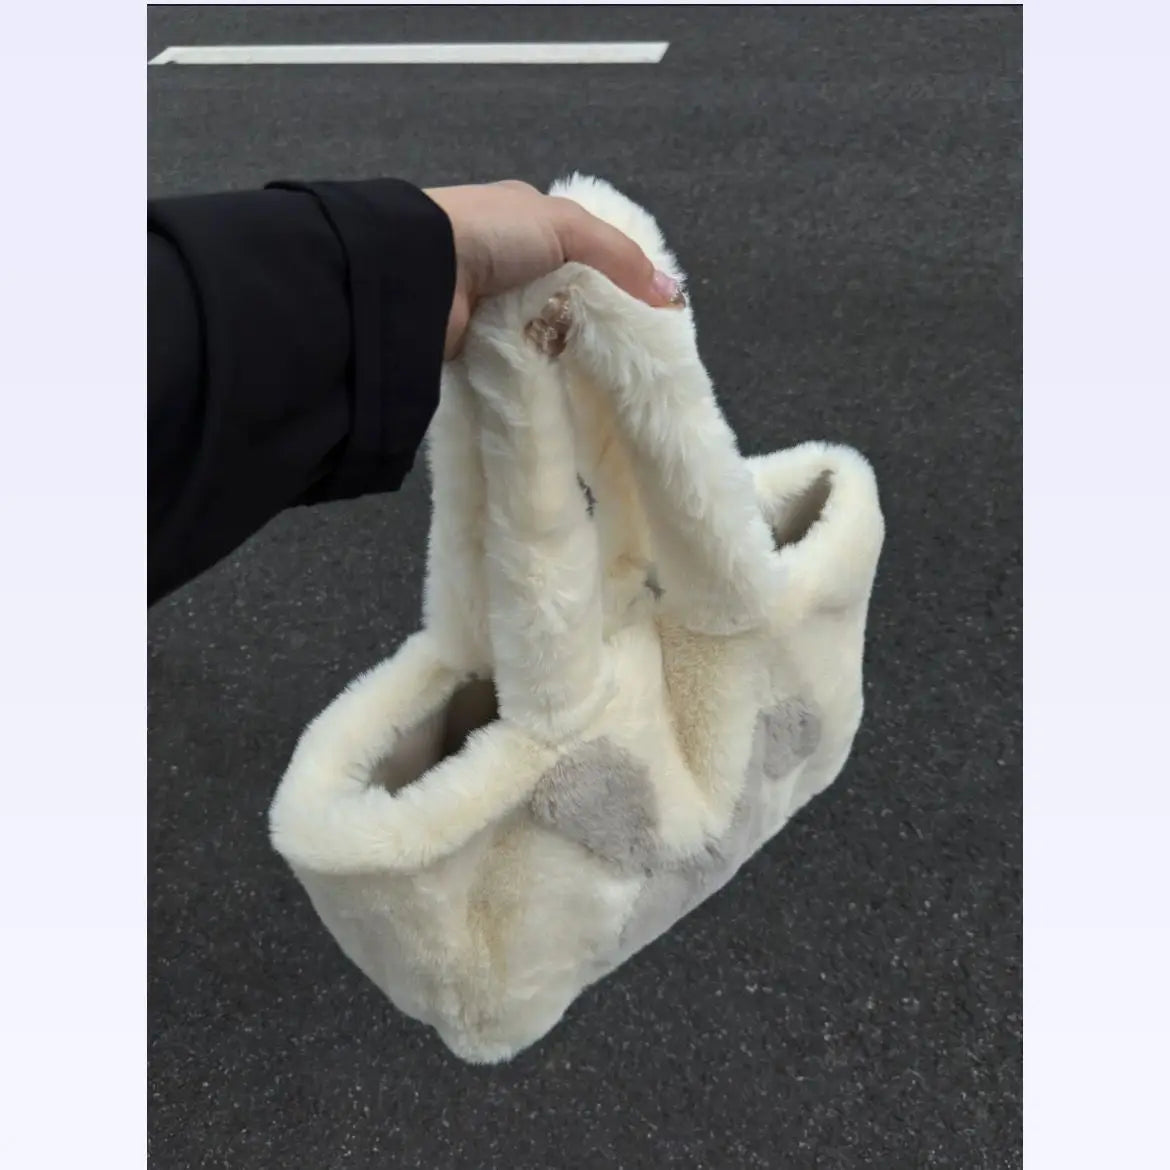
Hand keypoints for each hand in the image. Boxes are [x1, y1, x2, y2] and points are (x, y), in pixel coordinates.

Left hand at [424, 180, 683, 358]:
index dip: (610, 275)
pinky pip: (512, 357)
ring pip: (537, 328)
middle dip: (586, 318)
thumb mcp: (568, 228)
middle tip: (621, 355)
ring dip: (560, 348)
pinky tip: (556, 385)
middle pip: (560, 292)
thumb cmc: (494, 233)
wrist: (419, 271)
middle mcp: (502, 255)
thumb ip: (620, 258)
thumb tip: (671, 295)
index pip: (579, 246)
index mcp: (522, 217)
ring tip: (597, 378)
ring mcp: (483, 299)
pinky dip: (532, 368)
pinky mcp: (468, 338)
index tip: (637, 313)